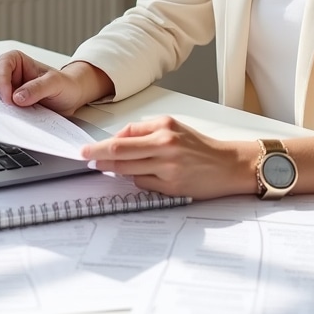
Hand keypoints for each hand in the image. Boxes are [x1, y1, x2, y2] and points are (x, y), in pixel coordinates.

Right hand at [0, 51, 112, 116]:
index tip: (8, 97)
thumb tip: (17, 98)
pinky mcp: (14, 107)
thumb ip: (38, 88)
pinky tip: (8, 124)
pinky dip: (5, 117)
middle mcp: (12, 76)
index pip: (3, 65)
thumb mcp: (56, 83)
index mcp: (19, 62)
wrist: (73, 98)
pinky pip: (5, 112)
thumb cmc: (66, 84)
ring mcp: (12, 92)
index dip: (1, 79)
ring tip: (0, 118)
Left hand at [81, 116, 257, 199]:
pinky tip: (142, 176)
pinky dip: (137, 180)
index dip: (103, 143)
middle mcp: (165, 145)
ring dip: (113, 170)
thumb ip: (146, 132)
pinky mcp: (171, 186)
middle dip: (97, 155)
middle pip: (119, 151)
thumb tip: (118, 140)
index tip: (89, 148)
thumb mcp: (174, 128)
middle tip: (84, 157)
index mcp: (164, 126)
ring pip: (127, 170)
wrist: (229, 165)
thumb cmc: (200, 147)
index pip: (124, 135)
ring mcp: (168, 167)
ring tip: (105, 168)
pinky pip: (143, 184)